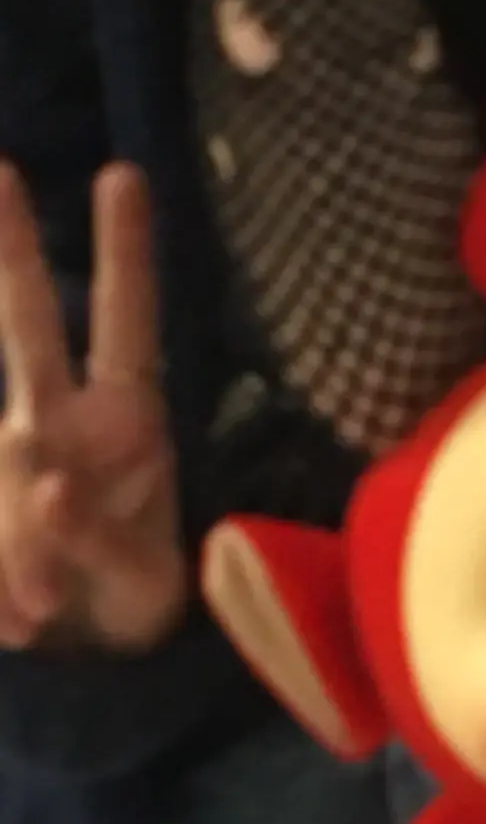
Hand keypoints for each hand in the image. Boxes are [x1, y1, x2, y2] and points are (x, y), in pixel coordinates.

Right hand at [0, 165, 185, 654]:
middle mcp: (63, 420)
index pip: (126, 319)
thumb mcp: (135, 568)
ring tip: (42, 609)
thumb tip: (39, 490)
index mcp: (127, 415)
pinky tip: (24, 613)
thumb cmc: (128, 585)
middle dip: (11, 253)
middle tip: (0, 172)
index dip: (125, 250)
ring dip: (24, 547)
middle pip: (30, 326)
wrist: (84, 651)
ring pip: (10, 461)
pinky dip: (13, 573)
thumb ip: (89, 534)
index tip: (123, 173)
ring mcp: (19, 458)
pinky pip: (6, 526)